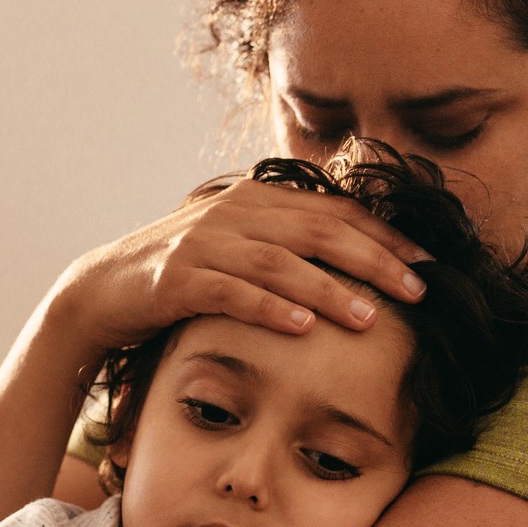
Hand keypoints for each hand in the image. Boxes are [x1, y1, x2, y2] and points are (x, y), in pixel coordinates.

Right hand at [53, 176, 432, 353]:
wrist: (101, 291)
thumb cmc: (178, 277)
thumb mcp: (235, 249)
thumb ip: (283, 245)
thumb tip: (349, 262)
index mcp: (256, 200)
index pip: (333, 211)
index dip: (383, 235)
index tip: (427, 264)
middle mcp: (234, 213)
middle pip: (318, 231)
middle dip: (373, 260)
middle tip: (416, 292)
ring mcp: (204, 244)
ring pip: (281, 262)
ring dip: (330, 289)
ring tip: (369, 318)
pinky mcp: (178, 279)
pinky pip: (233, 292)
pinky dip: (270, 308)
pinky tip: (301, 327)